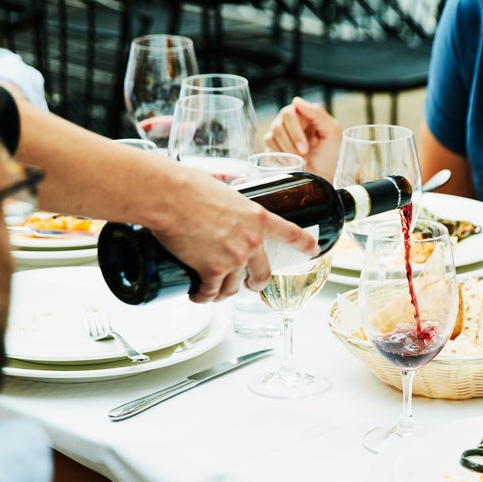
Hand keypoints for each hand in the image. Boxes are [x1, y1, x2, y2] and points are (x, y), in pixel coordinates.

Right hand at [155, 169, 317, 302]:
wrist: (169, 197)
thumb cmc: (189, 186)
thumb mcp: (223, 187)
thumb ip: (230, 192)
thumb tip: (224, 184)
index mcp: (258, 218)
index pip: (291, 234)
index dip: (304, 245)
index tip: (313, 250)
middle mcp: (251, 242)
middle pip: (263, 274)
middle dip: (257, 283)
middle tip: (251, 285)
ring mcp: (233, 259)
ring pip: (233, 288)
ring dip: (223, 292)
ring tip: (213, 291)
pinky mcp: (211, 271)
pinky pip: (210, 293)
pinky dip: (202, 296)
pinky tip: (198, 295)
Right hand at [262, 97, 339, 178]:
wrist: (320, 181)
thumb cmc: (329, 159)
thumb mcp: (332, 134)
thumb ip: (318, 114)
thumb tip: (297, 101)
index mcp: (307, 115)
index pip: (293, 111)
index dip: (296, 130)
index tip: (305, 148)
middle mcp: (292, 121)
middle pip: (281, 120)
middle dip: (292, 140)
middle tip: (303, 155)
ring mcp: (281, 132)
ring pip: (273, 132)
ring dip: (287, 150)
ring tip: (300, 160)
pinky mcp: (272, 145)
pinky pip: (268, 143)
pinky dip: (279, 155)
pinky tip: (290, 162)